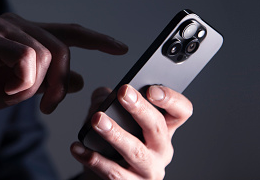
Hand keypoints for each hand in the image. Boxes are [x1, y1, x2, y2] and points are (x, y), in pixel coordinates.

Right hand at [0, 13, 126, 120]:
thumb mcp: (20, 88)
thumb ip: (48, 81)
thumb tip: (80, 79)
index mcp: (27, 35)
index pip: (69, 32)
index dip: (97, 39)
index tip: (121, 47)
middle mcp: (17, 25)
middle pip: (62, 48)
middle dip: (61, 82)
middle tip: (48, 107)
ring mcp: (3, 28)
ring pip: (45, 54)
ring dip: (35, 85)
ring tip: (15, 95)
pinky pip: (26, 57)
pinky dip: (22, 81)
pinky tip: (6, 89)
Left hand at [71, 85, 193, 179]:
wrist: (105, 179)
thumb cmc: (114, 143)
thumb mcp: (115, 118)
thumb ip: (109, 101)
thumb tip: (102, 99)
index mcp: (164, 128)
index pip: (181, 111)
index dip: (171, 99)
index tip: (151, 89)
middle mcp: (162, 150)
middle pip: (157, 127)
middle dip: (140, 108)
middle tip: (123, 92)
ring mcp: (148, 171)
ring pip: (136, 151)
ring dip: (116, 134)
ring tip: (97, 120)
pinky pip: (114, 173)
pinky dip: (94, 159)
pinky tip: (78, 148)